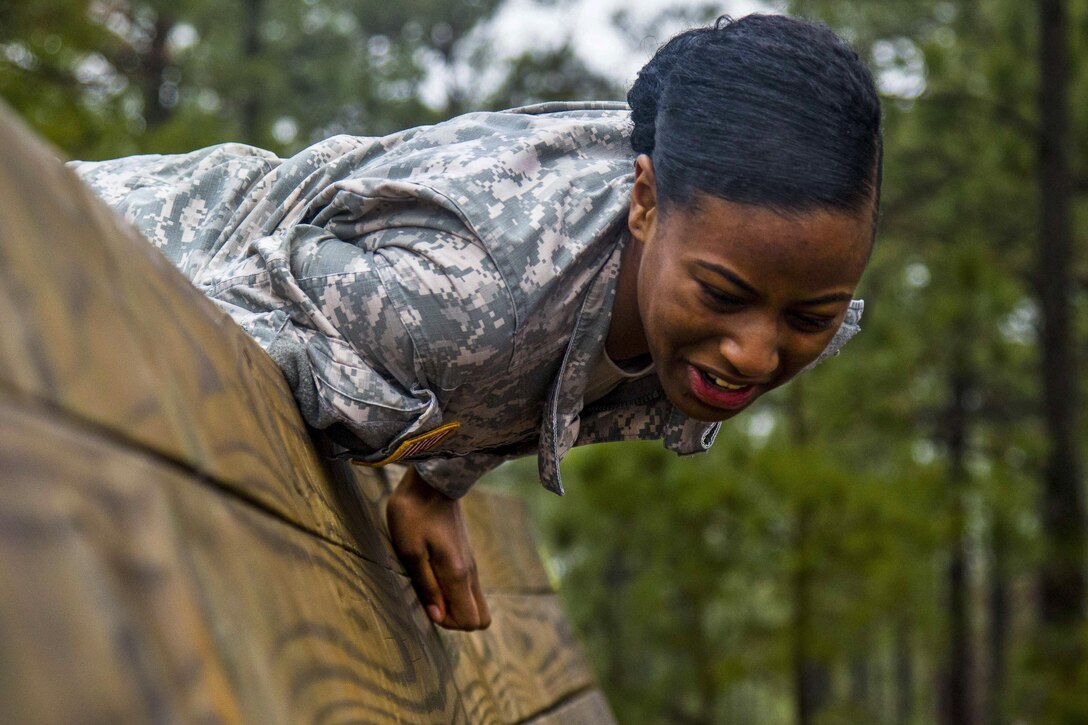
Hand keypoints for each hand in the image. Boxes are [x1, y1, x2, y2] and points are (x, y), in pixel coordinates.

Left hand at [386, 466, 491, 630]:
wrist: (430, 481)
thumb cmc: (413, 514)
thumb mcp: (410, 551)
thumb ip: (426, 586)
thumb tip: (437, 616)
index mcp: (458, 574)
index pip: (471, 621)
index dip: (448, 623)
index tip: (428, 605)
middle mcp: (471, 572)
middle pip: (480, 617)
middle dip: (455, 618)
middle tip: (429, 600)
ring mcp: (471, 563)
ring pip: (474, 601)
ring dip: (452, 602)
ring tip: (426, 581)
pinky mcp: (466, 555)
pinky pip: (467, 586)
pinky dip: (452, 589)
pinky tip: (431, 570)